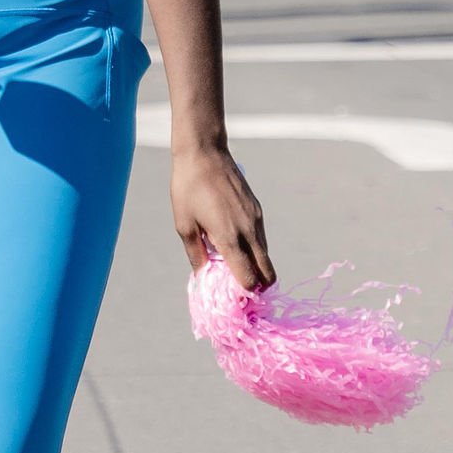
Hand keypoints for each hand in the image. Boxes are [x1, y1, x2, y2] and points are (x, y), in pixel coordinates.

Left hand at [170, 136, 273, 292]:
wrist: (204, 153)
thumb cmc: (188, 189)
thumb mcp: (184, 225)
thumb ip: (196, 255)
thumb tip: (204, 277)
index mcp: (230, 238)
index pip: (249, 278)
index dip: (244, 293)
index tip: (234, 298)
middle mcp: (249, 231)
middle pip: (267, 272)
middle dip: (258, 286)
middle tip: (241, 290)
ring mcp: (256, 219)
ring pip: (266, 255)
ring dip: (256, 267)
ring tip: (235, 267)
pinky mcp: (257, 209)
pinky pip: (261, 238)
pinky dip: (254, 249)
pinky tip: (235, 245)